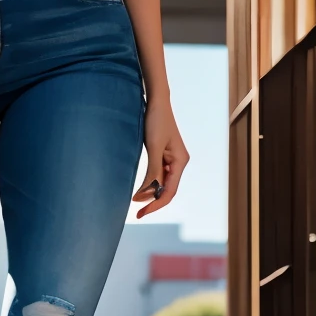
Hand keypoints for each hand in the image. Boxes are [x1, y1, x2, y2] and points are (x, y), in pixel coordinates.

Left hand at [133, 96, 187, 217]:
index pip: (170, 191)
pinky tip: (139, 189)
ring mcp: (171, 160)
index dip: (156, 204)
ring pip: (161, 183)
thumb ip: (153, 171)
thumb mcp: (154, 147)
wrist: (156, 102)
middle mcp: (178, 163)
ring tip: (134, 201)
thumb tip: (148, 193)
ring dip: (149, 193)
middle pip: (166, 189)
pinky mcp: (162, 155)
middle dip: (152, 201)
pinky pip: (157, 174)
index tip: (142, 212)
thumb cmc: (156, 121)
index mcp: (180, 161)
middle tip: (136, 213)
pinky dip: (148, 183)